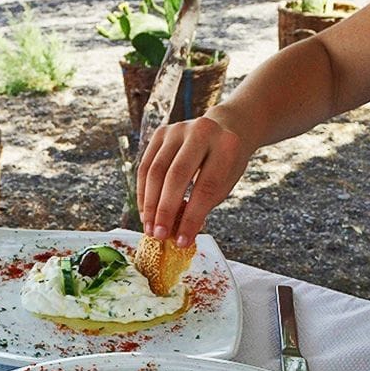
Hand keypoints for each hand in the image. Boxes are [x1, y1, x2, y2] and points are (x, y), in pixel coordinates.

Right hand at [136, 116, 251, 246]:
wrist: (224, 129)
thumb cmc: (226, 163)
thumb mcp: (225, 183)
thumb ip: (203, 205)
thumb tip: (178, 235)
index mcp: (226, 145)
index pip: (206, 187)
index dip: (192, 217)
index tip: (182, 241)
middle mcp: (200, 131)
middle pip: (176, 176)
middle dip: (165, 210)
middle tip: (160, 236)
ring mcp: (177, 129)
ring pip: (155, 171)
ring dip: (150, 204)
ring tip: (150, 228)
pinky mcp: (160, 133)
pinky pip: (145, 166)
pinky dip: (143, 192)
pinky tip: (145, 212)